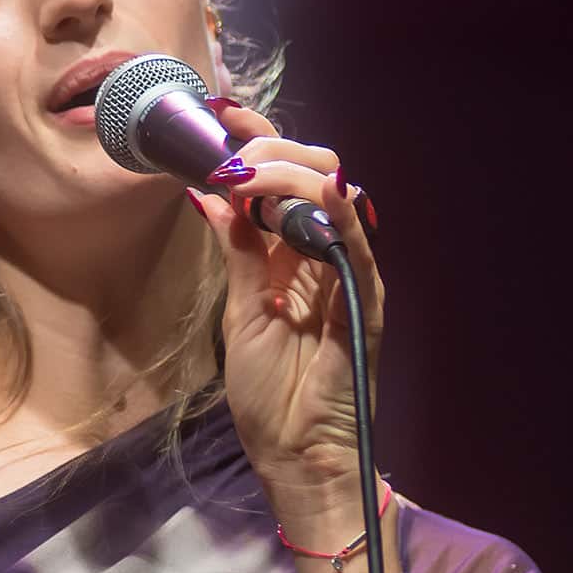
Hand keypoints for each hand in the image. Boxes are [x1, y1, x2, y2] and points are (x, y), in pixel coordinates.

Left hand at [188, 96, 384, 513]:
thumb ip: (236, 250)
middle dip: (269, 146)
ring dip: (287, 172)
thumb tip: (208, 192)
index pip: (281, 180)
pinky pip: (357, 245)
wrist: (297, 456)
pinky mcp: (364, 299)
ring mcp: (347, 272)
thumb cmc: (269, 397)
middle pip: (312, 171)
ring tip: (247, 174)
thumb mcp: (240, 311)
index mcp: (291, 255)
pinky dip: (337, 213)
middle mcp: (323, 254)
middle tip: (228, 144)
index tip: (218, 115)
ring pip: (333, 193)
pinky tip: (315, 193)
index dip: (255, 143)